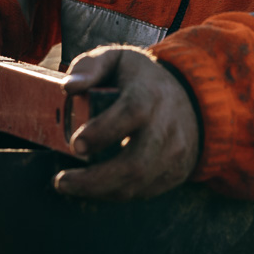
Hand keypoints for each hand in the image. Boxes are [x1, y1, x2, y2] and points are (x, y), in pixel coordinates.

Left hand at [54, 47, 200, 200]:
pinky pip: (142, 192)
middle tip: (61, 181)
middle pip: (136, 163)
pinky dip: (112, 193)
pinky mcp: (174, 173)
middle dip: (95, 179)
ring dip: (99, 191)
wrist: (192, 100)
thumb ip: (89, 67)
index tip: (75, 145)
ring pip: (137, 184)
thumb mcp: (117, 59)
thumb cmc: (142, 79)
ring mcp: (174, 154)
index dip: (103, 131)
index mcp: (151, 94)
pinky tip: (92, 187)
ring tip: (68, 185)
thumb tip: (69, 87)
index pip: (131, 113)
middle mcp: (167, 127)